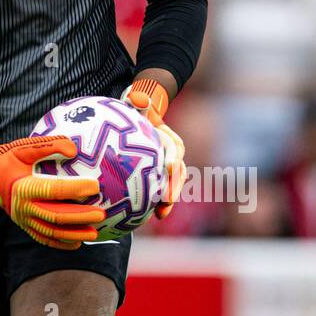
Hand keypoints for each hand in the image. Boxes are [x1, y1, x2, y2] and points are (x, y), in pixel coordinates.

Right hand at [0, 126, 104, 247]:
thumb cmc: (9, 157)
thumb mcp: (24, 147)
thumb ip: (49, 145)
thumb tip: (74, 149)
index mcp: (24, 187)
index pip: (53, 190)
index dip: (75, 189)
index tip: (95, 186)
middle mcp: (23, 206)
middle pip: (55, 216)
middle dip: (80, 217)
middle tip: (101, 214)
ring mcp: (22, 219)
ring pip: (51, 232)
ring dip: (74, 234)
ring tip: (95, 233)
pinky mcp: (23, 226)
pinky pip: (43, 238)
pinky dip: (60, 243)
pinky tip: (78, 243)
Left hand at [122, 79, 185, 220]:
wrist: (142, 121)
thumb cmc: (138, 111)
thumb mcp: (137, 103)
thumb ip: (138, 100)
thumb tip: (138, 98)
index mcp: (170, 140)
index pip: (176, 150)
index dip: (174, 159)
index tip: (170, 167)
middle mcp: (173, 156)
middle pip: (178, 174)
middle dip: (174, 188)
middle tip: (167, 200)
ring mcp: (167, 169)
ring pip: (172, 187)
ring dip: (168, 201)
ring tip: (160, 215)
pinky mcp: (158, 178)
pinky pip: (159, 192)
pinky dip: (155, 204)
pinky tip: (147, 217)